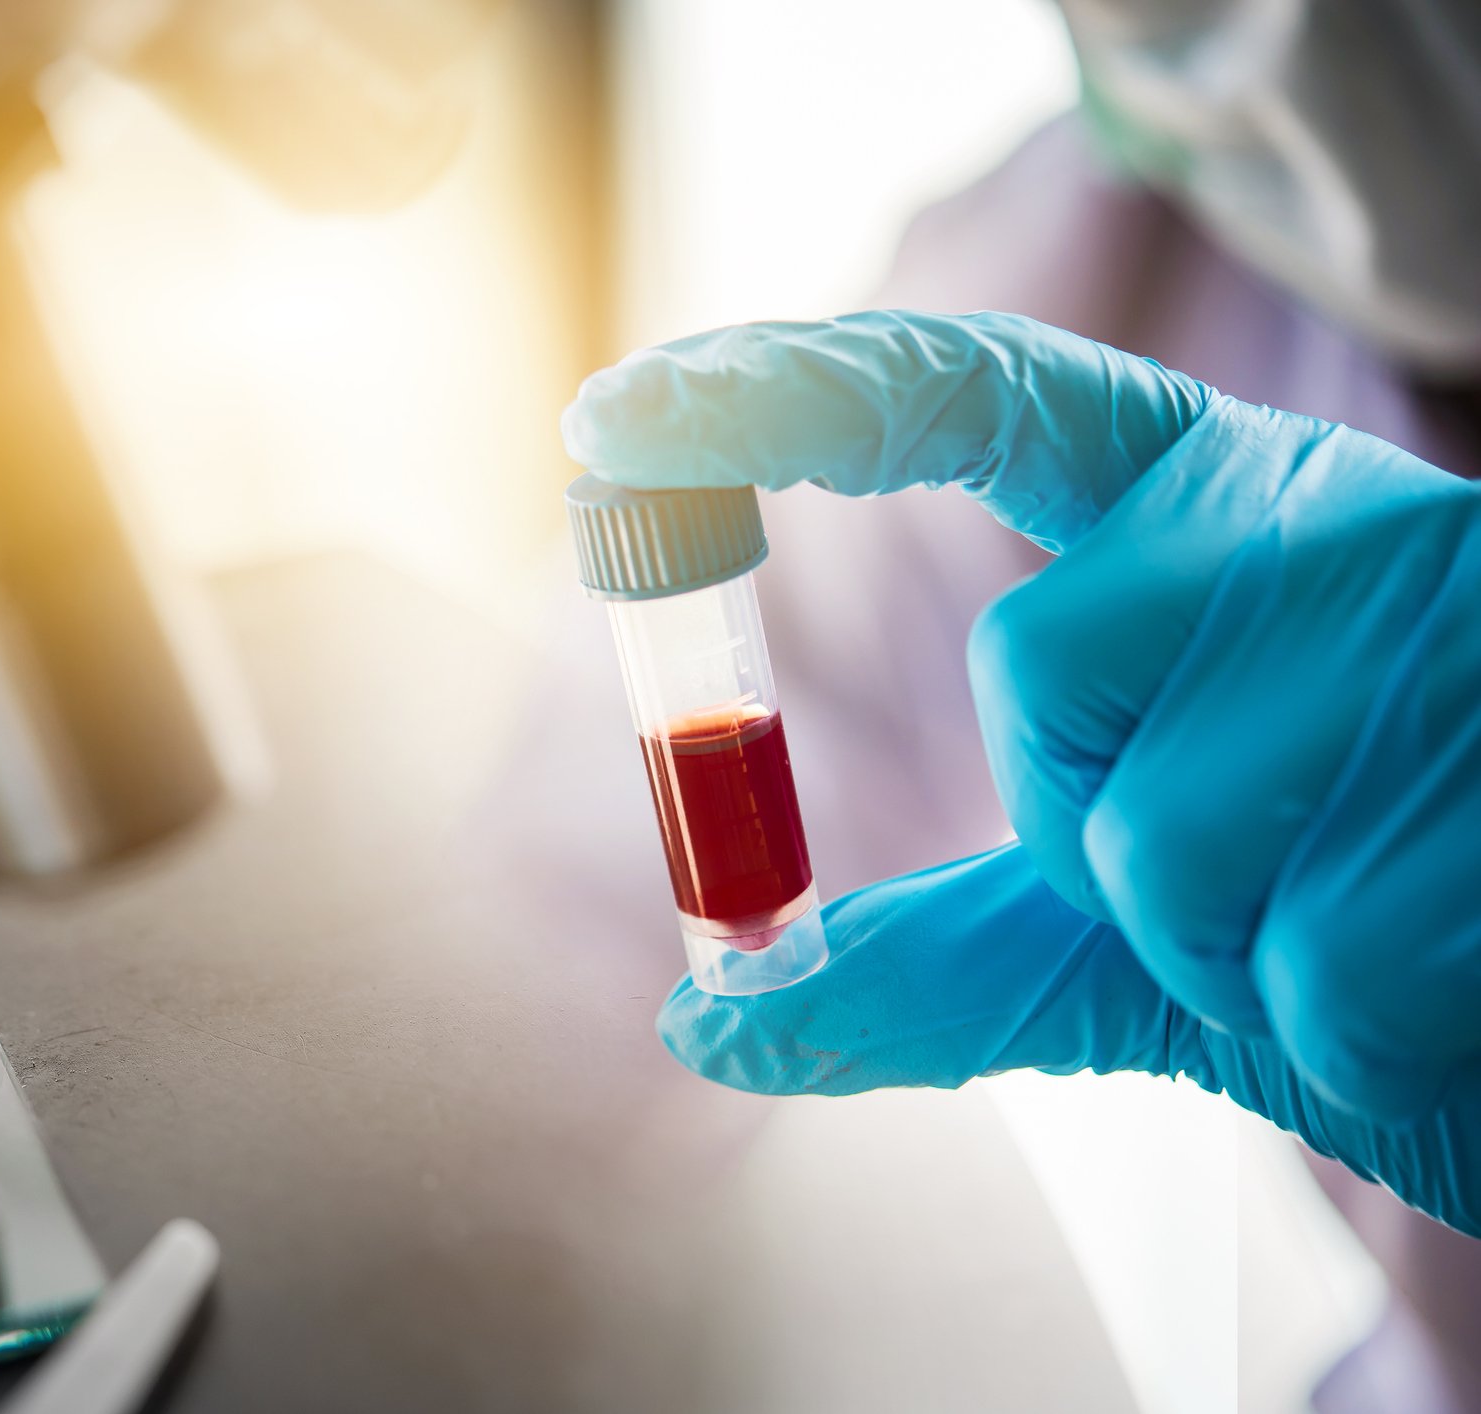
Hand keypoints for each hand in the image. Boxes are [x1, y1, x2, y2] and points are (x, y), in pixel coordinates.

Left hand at [563, 310, 1480, 1234]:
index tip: (617, 408)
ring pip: (1151, 841)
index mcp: (1215, 509)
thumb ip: (933, 954)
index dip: (790, 393)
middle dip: (1103, 830)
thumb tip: (700, 1015)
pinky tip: (1445, 958)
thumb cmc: (1370, 919)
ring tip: (1373, 901)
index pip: (975, 399)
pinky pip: (1293, 968)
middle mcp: (1312, 523)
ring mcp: (1421, 629)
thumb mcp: (1138, 928)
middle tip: (1264, 858)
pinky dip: (1343, 1021)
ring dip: (1234, 945)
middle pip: (1037, 678)